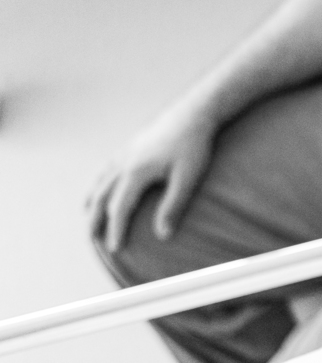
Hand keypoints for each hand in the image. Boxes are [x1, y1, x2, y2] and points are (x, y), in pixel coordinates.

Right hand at [87, 102, 218, 251]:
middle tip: (93, 238)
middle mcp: (125, 162)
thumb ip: (174, 206)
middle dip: (96, 219)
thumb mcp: (188, 178)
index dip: (116, 229)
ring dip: (93, 201)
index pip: (120, 208)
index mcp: (137, 172)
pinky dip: (99, 182)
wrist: (192, 114)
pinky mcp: (130, 147)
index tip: (115, 248)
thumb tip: (163, 235)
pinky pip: (107, 168)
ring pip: (101, 181)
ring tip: (88, 216)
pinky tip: (101, 188)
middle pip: (102, 196)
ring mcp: (125, 153)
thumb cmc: (194, 146)